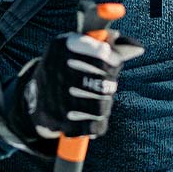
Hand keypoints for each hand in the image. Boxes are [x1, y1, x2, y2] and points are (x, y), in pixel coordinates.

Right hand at [1, 30, 143, 154]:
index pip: (102, 52)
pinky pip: (92, 127)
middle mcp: (56, 68)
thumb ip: (109, 44)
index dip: (114, 60)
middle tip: (107, 86)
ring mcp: (55, 96)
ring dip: (104, 105)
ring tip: (101, 102)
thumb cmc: (68, 67)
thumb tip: (138, 48)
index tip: (114, 63)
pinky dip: (98, 125)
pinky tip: (94, 119)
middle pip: (101, 81)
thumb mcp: (80, 48)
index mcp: (63, 45)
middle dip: (109, 85)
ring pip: (99, 106)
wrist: (34, 96)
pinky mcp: (56, 120)